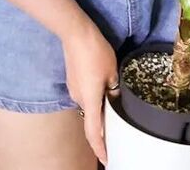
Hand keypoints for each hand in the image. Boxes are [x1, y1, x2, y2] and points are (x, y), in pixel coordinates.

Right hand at [62, 19, 119, 164]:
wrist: (75, 33)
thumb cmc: (95, 53)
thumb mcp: (112, 70)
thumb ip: (114, 88)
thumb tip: (114, 96)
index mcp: (89, 101)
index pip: (93, 132)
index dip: (100, 148)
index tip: (107, 159)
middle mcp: (78, 98)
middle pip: (91, 117)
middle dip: (103, 124)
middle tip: (117, 128)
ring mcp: (73, 88)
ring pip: (88, 103)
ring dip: (99, 107)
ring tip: (113, 104)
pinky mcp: (72, 78)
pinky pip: (85, 93)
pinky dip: (94, 96)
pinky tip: (102, 87)